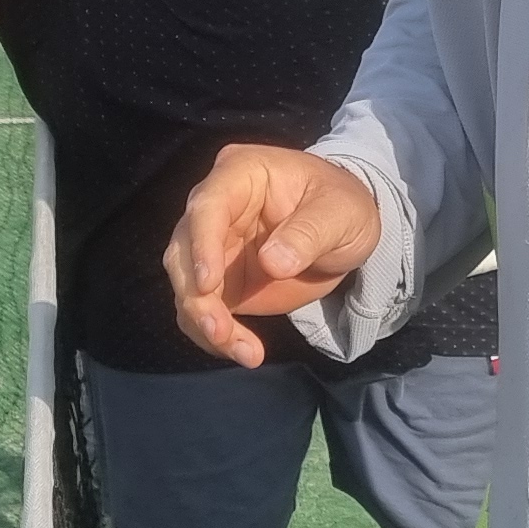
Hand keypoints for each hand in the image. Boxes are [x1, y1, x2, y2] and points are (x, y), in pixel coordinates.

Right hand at [167, 143, 384, 367]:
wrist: (344, 231)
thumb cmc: (343, 206)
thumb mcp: (342, 213)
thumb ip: (308, 233)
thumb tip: (272, 262)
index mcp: (240, 174)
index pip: (207, 206)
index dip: (201, 244)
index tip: (209, 285)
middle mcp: (214, 208)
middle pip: (184, 251)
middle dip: (197, 296)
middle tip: (221, 332)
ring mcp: (212, 246)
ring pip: (187, 286)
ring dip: (205, 322)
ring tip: (245, 352)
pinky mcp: (219, 281)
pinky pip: (202, 310)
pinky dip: (216, 336)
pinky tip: (246, 353)